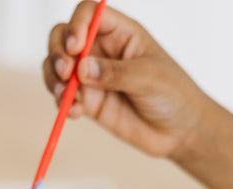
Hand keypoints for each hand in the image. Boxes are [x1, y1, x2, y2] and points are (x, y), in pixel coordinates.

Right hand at [43, 1, 209, 158]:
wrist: (179, 131)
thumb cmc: (173, 94)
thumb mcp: (148, 77)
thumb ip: (115, 72)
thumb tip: (82, 69)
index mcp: (120, 32)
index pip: (88, 13)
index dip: (77, 25)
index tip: (76, 48)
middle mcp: (102, 51)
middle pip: (63, 37)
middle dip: (57, 53)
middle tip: (64, 73)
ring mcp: (92, 77)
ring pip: (57, 68)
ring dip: (53, 79)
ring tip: (65, 96)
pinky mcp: (89, 102)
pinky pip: (65, 98)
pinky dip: (63, 104)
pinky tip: (75, 113)